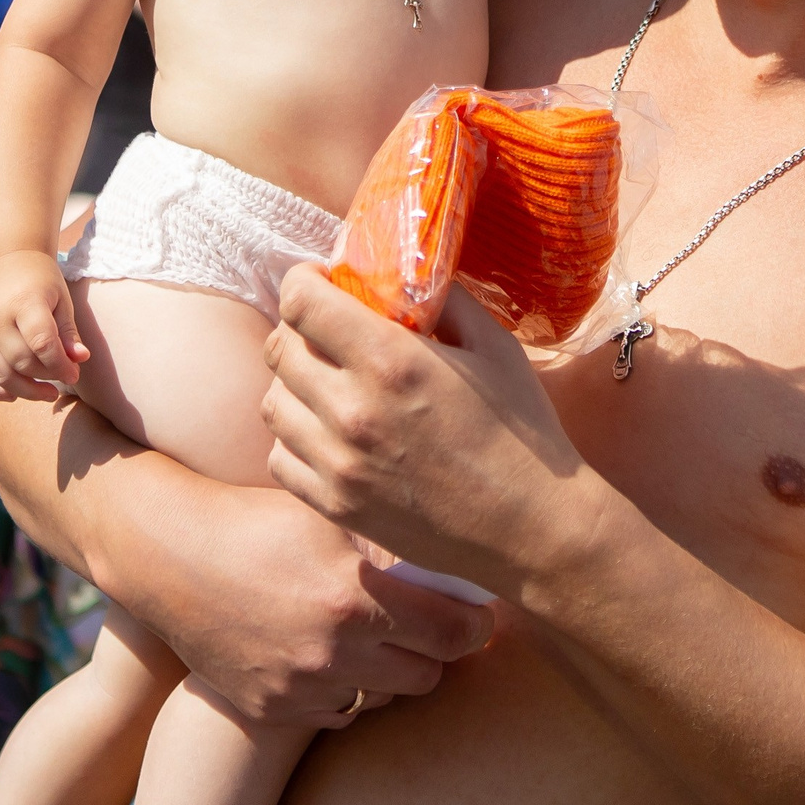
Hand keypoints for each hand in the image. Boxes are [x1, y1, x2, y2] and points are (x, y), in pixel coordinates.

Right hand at [0, 251, 83, 401]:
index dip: (61, 365)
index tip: (75, 373)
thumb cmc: (41, 282)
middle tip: (65, 377)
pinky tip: (14, 395)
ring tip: (48, 393)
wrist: (8, 261)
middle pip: (22, 361)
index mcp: (22, 302)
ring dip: (25, 390)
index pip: (42, 343)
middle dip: (47, 376)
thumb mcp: (61, 300)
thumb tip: (80, 359)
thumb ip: (69, 332)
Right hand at [108, 476, 495, 724]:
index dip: (476, 624)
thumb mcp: (333, 515)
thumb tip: (457, 551)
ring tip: (378, 633)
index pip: (457, 635)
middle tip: (429, 621)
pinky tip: (331, 651)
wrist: (170, 556)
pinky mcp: (273, 709)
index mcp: (357, 599)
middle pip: (429, 675)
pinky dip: (346, 687)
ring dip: (392, 670)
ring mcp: (301, 688)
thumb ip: (395, 540)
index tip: (476, 611)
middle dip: (436, 649)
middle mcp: (334, 653)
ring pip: (385, 698)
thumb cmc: (257, 520)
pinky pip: (338, 711)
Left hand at [261, 268, 609, 602]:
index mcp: (391, 360)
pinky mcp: (336, 505)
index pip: (302, 301)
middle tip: (328, 331)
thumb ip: (445, 301)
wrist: (532, 529)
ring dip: (293, 384)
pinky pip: (280, 458)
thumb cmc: (523, 434)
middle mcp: (352, 410)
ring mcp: (338, 464)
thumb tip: (405, 275)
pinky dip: (295, 438)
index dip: (305, 280)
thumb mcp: (495, 347)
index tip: (323, 281)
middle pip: (279, 348)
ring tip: (327, 383)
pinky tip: (327, 432)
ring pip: (273, 403)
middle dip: (299, 328)